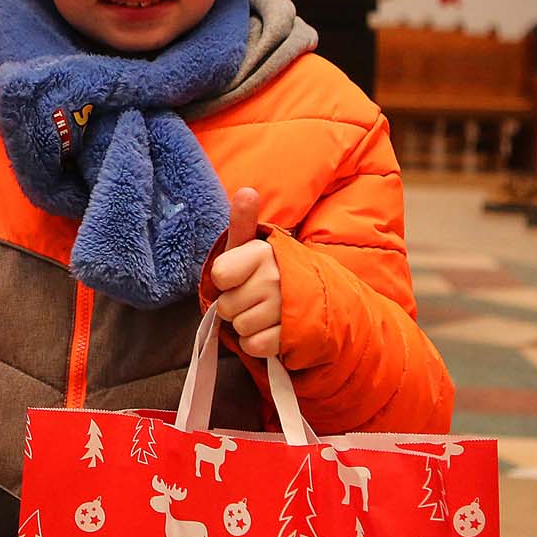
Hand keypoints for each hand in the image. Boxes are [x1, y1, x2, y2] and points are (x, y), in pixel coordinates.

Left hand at [209, 187, 281, 359]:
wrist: (316, 298)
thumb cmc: (267, 271)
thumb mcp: (251, 246)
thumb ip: (243, 221)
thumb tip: (246, 191)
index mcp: (263, 252)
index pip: (220, 276)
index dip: (224, 281)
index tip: (238, 276)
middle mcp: (276, 277)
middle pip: (226, 306)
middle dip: (235, 305)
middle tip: (254, 296)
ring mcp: (286, 308)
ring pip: (240, 327)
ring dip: (246, 324)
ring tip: (264, 312)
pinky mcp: (293, 336)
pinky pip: (254, 346)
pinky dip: (257, 343)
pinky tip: (271, 329)